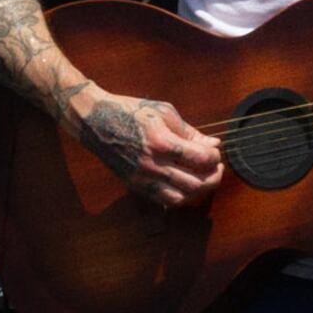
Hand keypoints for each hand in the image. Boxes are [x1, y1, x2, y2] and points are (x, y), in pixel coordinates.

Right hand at [72, 90, 225, 208]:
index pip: (201, 159)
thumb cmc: (130, 111)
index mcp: (162, 142)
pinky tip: (185, 185)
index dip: (214, 157)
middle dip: (213, 177)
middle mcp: (153, 165)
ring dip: (198, 191)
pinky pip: (164, 201)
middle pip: (196, 183)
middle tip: (216, 167)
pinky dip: (180, 196)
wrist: (96, 121)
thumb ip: (190, 132)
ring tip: (202, 178)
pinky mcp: (136, 186)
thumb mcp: (164, 112)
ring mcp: (143, 178)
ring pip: (181, 198)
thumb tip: (213, 144)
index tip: (215, 152)